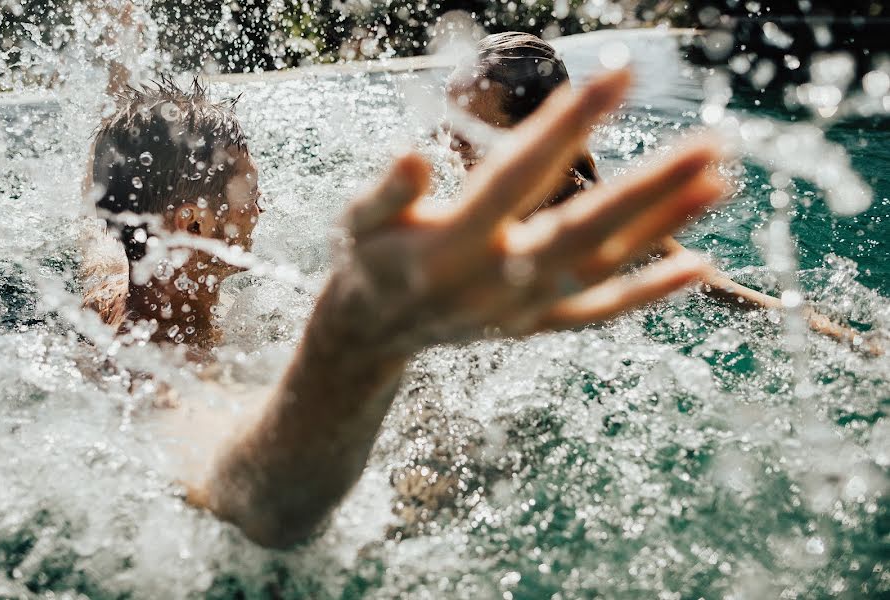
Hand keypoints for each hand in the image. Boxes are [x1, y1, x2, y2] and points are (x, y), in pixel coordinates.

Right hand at [322, 69, 726, 357]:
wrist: (375, 330)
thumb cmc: (370, 258)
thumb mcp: (359, 221)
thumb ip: (386, 193)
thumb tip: (412, 156)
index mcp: (448, 245)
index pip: (516, 176)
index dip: (564, 126)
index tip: (617, 78)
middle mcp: (493, 282)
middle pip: (581, 230)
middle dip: (647, 189)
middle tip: (708, 145)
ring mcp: (519, 311)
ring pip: (600, 270)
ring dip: (662, 229)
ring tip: (718, 184)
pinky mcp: (532, 328)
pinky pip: (596, 313)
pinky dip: (647, 293)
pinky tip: (698, 267)